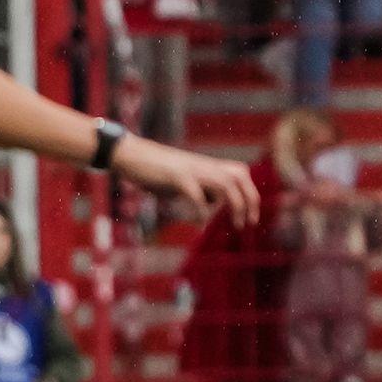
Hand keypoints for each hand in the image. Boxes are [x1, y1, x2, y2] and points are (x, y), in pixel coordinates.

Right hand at [111, 135, 259, 226]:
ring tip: (236, 225)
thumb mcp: (181, 180)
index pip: (239, 173)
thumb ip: (198, 189)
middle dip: (249, 199)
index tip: (251, 217)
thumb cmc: (153, 171)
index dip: (250, 193)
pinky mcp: (177, 177)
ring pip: (224, 184)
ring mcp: (191, 170)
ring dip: (235, 205)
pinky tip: (201, 223)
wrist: (131, 155)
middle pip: (238, 176)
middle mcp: (203, 165)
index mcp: (206, 165)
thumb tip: (210, 205)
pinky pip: (196, 194)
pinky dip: (202, 210)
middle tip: (248, 223)